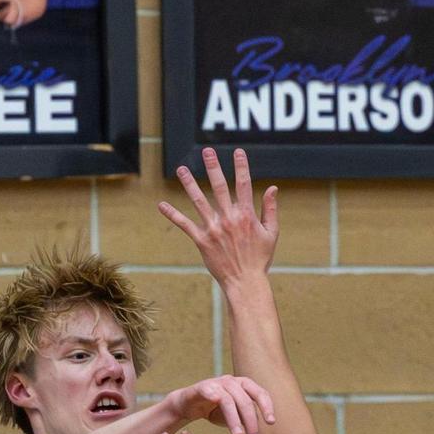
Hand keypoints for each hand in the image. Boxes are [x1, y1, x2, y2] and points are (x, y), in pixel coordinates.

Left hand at [157, 147, 278, 291]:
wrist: (245, 282)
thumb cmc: (260, 259)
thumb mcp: (271, 233)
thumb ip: (270, 209)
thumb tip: (272, 188)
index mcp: (247, 215)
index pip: (244, 184)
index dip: (241, 166)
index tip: (237, 151)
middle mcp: (229, 219)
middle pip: (220, 187)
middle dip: (213, 167)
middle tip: (207, 151)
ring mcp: (214, 229)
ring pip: (199, 201)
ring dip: (189, 183)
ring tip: (181, 169)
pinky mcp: (202, 241)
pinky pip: (185, 225)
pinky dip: (173, 214)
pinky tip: (161, 205)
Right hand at [168, 374, 275, 433]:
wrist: (187, 405)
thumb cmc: (214, 410)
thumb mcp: (235, 416)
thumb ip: (247, 418)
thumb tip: (260, 431)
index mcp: (243, 385)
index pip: (260, 394)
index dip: (267, 407)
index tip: (271, 422)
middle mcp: (231, 381)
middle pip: (246, 400)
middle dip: (251, 421)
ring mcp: (216, 383)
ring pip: (230, 400)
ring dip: (235, 420)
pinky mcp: (202, 388)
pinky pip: (211, 393)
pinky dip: (216, 400)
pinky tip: (220, 412)